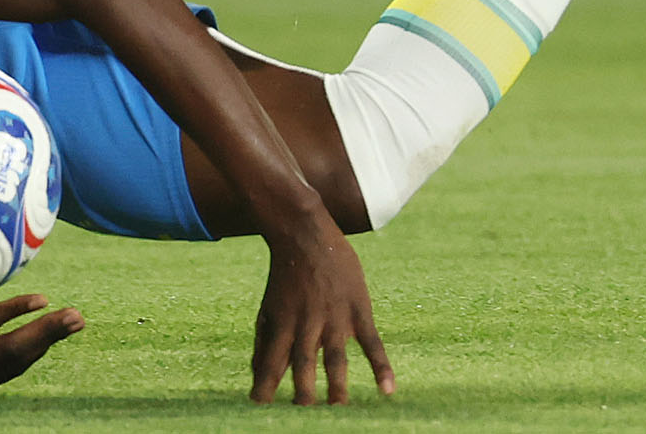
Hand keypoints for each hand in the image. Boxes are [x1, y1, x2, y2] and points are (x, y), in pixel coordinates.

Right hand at [0, 293, 83, 397]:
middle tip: (76, 317)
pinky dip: (27, 356)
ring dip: (45, 344)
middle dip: (47, 333)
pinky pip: (6, 373)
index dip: (17, 310)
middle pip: (11, 351)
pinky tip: (46, 340)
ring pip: (14, 366)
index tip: (45, 298)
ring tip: (71, 325)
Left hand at [251, 214, 393, 404]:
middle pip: (304, 365)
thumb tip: (257, 377)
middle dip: (303, 393)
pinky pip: (372, 342)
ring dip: (337, 386)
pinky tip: (388, 390)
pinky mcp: (358, 309)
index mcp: (281, 324)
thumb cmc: (285, 276)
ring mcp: (334, 316)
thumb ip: (264, 343)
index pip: (272, 364)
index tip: (261, 408)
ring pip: (335, 358)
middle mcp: (306, 323)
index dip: (265, 388)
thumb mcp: (268, 308)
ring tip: (337, 407)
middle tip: (304, 413)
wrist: (304, 232)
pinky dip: (382, 367)